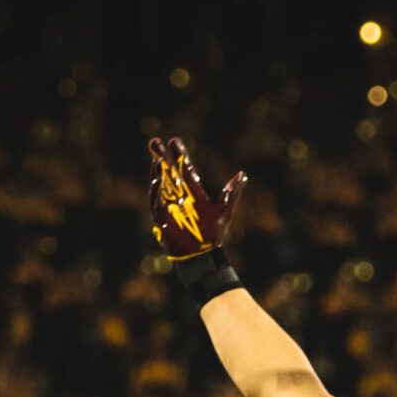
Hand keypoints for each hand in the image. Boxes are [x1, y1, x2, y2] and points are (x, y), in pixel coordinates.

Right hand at [147, 136, 246, 260]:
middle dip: (161, 157)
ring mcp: (169, 206)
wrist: (202, 256)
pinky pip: (156, 202)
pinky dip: (155, 191)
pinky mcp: (162, 218)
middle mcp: (180, 196)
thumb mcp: (225, 211)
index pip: (185, 169)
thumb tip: (242, 174)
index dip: (180, 155)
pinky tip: (156, 179)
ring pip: (161, 184)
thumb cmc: (213, 235)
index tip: (173, 141)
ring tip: (156, 159)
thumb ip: (232, 193)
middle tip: (154, 142)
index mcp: (194, 192)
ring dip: (157, 171)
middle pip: (169, 173)